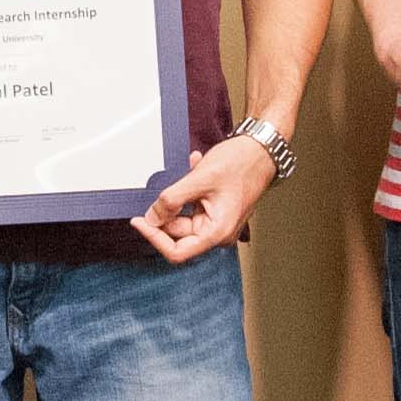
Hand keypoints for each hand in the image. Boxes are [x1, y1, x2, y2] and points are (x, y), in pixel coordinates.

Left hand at [129, 135, 277, 263]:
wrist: (261, 149)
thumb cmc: (241, 164)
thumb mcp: (198, 180)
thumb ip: (171, 201)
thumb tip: (151, 218)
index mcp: (217, 232)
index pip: (176, 251)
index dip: (154, 237)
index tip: (139, 221)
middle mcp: (218, 232)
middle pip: (178, 233)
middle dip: (168, 209)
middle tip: (164, 189)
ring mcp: (217, 222)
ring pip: (183, 216)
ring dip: (180, 195)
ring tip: (190, 171)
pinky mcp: (216, 211)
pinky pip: (193, 206)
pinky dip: (189, 189)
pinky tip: (195, 169)